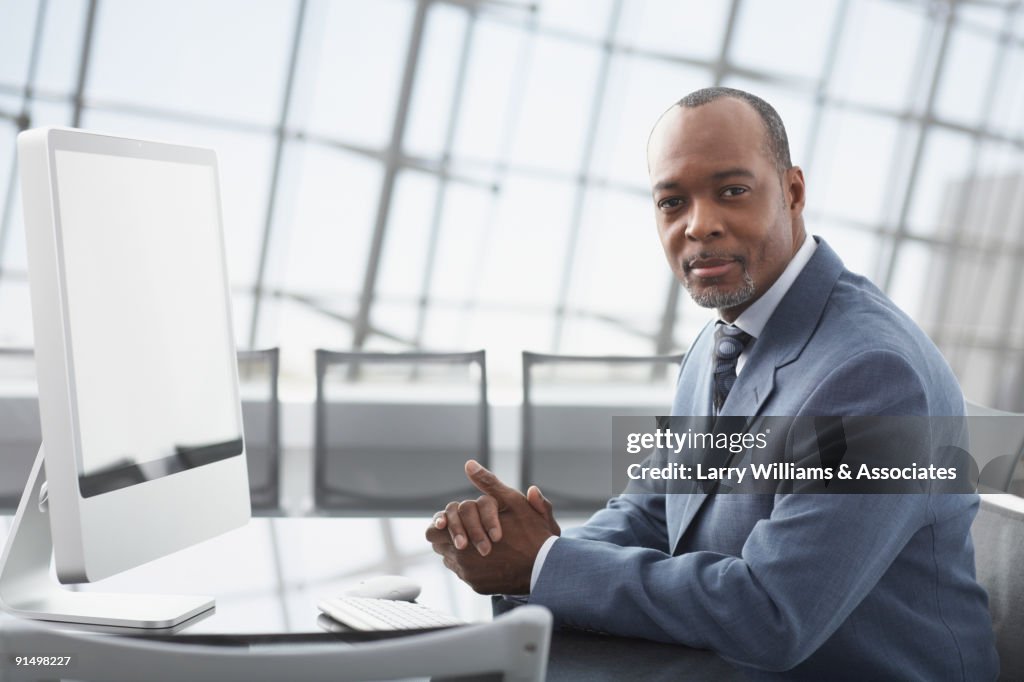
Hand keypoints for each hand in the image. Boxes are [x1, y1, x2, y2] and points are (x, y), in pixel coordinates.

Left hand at [425, 460, 559, 593]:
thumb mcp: (512, 501)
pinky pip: (464, 574)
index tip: (448, 521)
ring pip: (450, 560)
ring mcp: (468, 575)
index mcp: (465, 536)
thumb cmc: (531, 533)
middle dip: (449, 536)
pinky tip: (489, 558)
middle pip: (438, 545)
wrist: (545, 568)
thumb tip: (469, 465)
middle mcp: (462, 559)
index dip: (442, 524)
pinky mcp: (476, 586)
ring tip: (478, 542)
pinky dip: (472, 565)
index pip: (434, 531)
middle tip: (464, 530)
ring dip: (459, 550)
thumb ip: (488, 483)